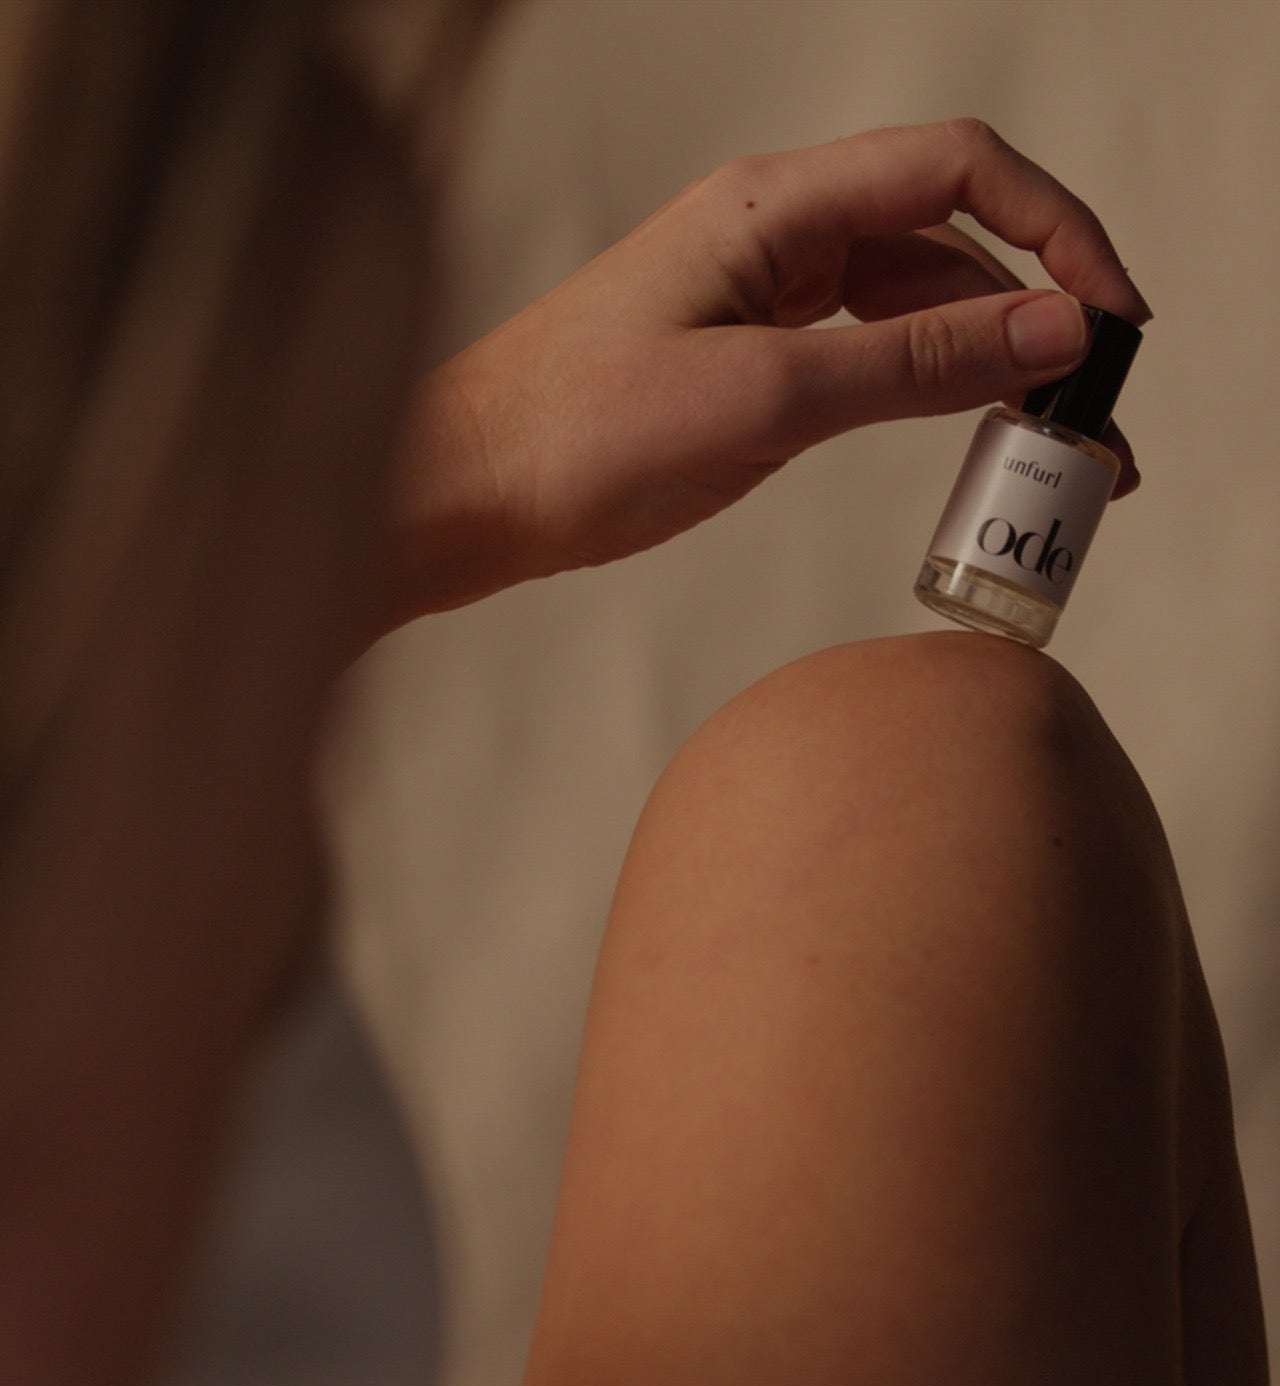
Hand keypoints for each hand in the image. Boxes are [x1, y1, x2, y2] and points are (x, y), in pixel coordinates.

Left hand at [390, 118, 1150, 619]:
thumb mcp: (764, 400)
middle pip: (947, 236)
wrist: (472, 492)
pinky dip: (927, 385)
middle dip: (1036, 309)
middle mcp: (776, 235)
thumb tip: (1046, 330)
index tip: (1114, 313)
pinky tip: (965, 430)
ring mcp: (764, 294)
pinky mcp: (751, 354)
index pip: (956, 171)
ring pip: (913, 301)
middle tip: (1095, 408)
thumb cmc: (579, 437)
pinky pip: (868, 350)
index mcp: (773, 210)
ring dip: (988, 358)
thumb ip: (912, 363)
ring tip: (1051, 443)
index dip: (1055, 227)